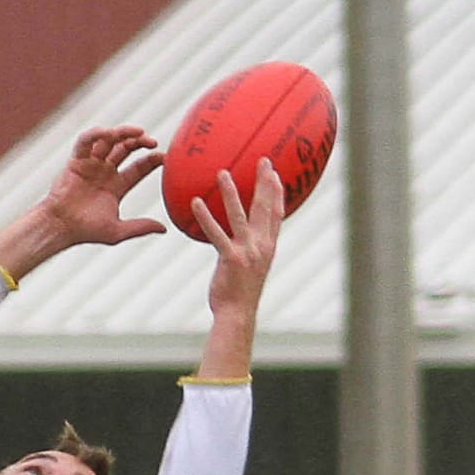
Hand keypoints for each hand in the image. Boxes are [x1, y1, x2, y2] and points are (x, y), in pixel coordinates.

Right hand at [38, 125, 165, 249]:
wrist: (60, 227)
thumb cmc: (85, 231)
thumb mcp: (118, 231)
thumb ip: (140, 227)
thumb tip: (164, 228)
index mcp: (116, 186)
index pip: (139, 167)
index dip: (152, 160)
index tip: (163, 156)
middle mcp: (104, 172)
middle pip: (126, 148)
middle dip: (140, 142)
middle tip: (151, 141)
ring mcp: (91, 165)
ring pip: (110, 141)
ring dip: (123, 133)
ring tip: (137, 132)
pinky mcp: (76, 160)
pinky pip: (86, 141)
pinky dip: (96, 133)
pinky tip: (108, 132)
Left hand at [196, 159, 284, 316]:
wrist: (237, 315)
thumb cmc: (241, 294)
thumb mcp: (251, 269)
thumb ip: (251, 251)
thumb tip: (241, 243)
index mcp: (268, 247)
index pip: (277, 214)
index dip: (278, 192)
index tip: (276, 174)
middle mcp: (261, 245)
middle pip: (264, 207)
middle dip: (264, 182)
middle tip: (263, 160)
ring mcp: (247, 251)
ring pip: (240, 215)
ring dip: (231, 192)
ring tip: (222, 173)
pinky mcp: (230, 258)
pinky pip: (216, 233)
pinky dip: (206, 217)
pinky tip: (196, 203)